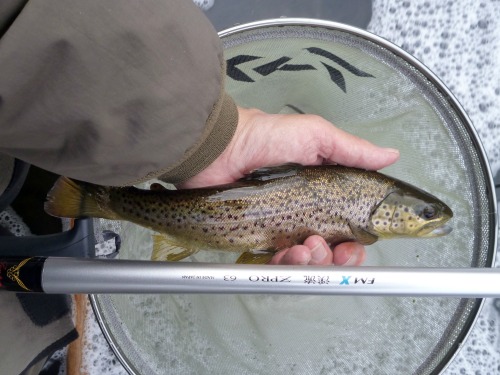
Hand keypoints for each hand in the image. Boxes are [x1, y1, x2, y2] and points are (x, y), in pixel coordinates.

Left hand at [181, 107, 398, 265]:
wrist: (219, 149)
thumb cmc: (264, 137)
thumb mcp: (315, 136)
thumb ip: (353, 150)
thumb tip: (389, 155)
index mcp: (323, 191)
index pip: (350, 223)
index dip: (358, 239)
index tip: (359, 244)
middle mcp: (305, 212)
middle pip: (333, 248)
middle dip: (340, 257)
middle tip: (335, 250)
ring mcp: (282, 227)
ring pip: (309, 260)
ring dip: (316, 260)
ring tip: (307, 246)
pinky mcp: (260, 239)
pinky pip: (279, 264)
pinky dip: (288, 264)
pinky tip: (290, 253)